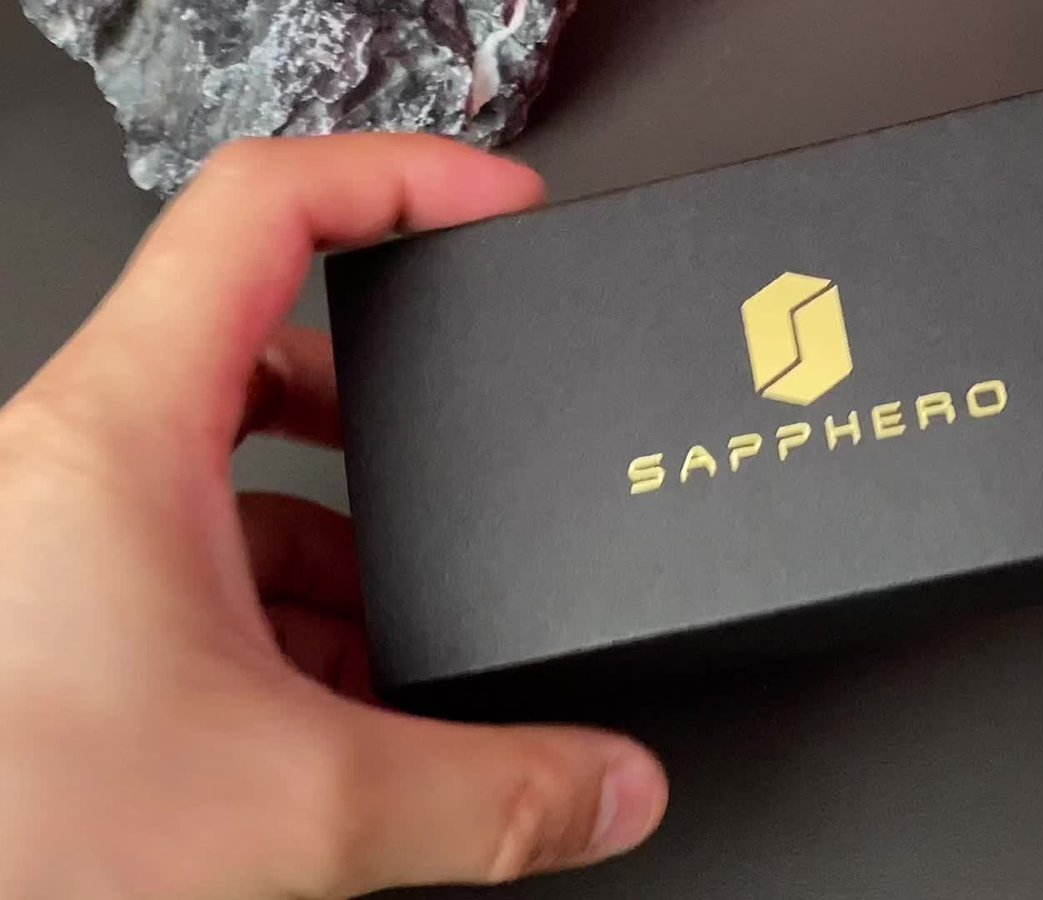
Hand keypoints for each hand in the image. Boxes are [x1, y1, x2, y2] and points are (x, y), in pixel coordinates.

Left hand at [0, 136, 667, 898]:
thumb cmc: (9, 831)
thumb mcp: (295, 808)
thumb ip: (491, 795)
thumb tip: (610, 783)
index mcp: (124, 437)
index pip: (263, 211)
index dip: (398, 177)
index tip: (491, 204)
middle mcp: (81, 465)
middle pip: (266, 349)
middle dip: (388, 412)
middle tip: (467, 434)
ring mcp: (68, 540)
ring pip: (237, 483)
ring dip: (344, 547)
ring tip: (412, 630)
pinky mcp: (64, 617)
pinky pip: (201, 569)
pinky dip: (288, 617)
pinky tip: (344, 707)